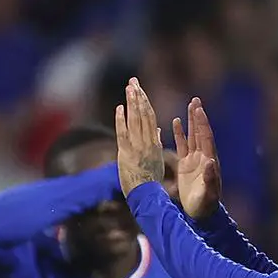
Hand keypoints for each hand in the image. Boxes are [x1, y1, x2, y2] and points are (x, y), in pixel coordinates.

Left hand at [114, 78, 164, 196]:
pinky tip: (120, 108)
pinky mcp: (126, 154)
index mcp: (154, 142)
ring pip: (135, 120)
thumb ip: (156, 142)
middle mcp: (147, 142)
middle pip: (143, 114)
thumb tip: (156, 130)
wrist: (147, 196)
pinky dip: (121, 120)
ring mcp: (137, 147)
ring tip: (129, 87)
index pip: (150, 117)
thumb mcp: (157, 159)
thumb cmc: (150, 180)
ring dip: (132, 103)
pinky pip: (123, 134)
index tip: (140, 89)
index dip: (145, 101)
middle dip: (138, 96)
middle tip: (133, 80)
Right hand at [172, 97, 222, 218]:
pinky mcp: (186, 165)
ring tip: (190, 106)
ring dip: (191, 122)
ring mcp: (194, 160)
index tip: (199, 110)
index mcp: (209, 161)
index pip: (205, 138)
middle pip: (200, 133)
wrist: (200, 214)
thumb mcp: (207, 193)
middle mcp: (203, 157)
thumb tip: (210, 162)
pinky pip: (183, 146)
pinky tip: (177, 122)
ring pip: (192, 137)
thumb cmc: (205, 205)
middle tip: (196, 100)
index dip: (202, 124)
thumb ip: (209, 178)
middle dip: (198, 117)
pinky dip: (180, 134)